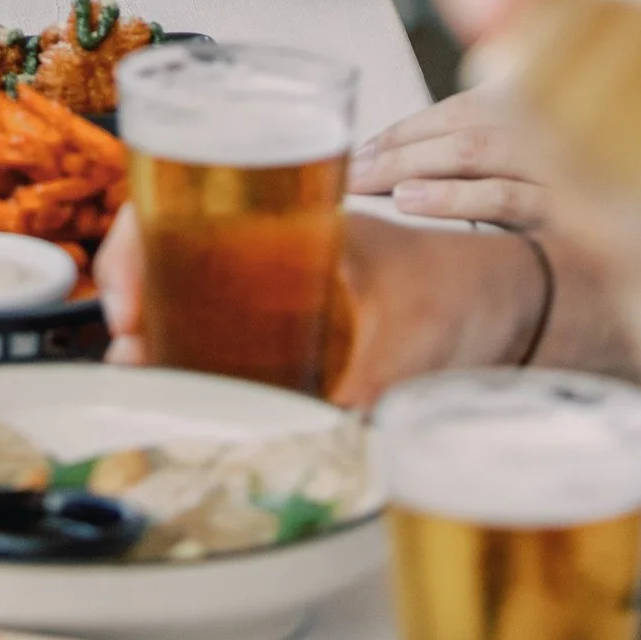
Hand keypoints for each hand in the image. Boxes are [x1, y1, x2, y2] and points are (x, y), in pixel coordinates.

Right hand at [95, 195, 550, 406]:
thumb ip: (363, 399)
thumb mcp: (411, 347)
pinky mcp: (290, 298)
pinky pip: (218, 298)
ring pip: (186, 264)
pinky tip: (181, 366)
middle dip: (131, 284)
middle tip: (126, 342)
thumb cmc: (468, 294)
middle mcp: (279, 228)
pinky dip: (187, 326)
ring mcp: (280, 260)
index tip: (128, 305)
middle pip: (168, 229)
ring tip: (142, 359)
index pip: (185, 194)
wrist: (514, 298)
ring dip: (154, 309)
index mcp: (299, 214)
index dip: (137, 244)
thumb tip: (310, 445)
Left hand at [348, 87, 552, 227]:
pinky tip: (414, 203)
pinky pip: (508, 196)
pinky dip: (456, 196)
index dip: (406, 129)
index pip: (458, 110)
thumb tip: (397, 165)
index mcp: (539, 112)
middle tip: (352, 171)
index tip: (363, 152)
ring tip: (376, 182)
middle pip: (463, 127)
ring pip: (480, 151)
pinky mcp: (572, 212)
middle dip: (400, 148)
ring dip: (418, 165)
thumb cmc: (581, 209)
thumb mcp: (534, 173)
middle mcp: (551, 128)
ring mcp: (563, 166)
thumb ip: (484, 156)